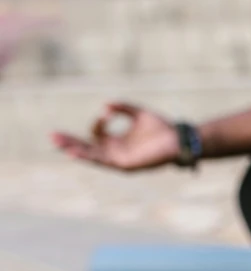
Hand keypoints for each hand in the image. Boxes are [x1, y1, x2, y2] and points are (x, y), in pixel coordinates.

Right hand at [51, 102, 179, 170]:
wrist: (179, 139)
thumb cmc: (163, 128)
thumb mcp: (139, 113)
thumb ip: (123, 108)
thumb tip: (105, 106)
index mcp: (119, 141)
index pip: (97, 134)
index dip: (97, 123)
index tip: (107, 113)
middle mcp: (117, 151)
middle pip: (88, 147)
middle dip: (70, 142)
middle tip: (52, 136)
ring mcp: (120, 159)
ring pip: (92, 156)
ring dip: (75, 150)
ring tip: (59, 144)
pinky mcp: (126, 165)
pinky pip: (104, 162)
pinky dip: (90, 157)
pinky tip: (76, 153)